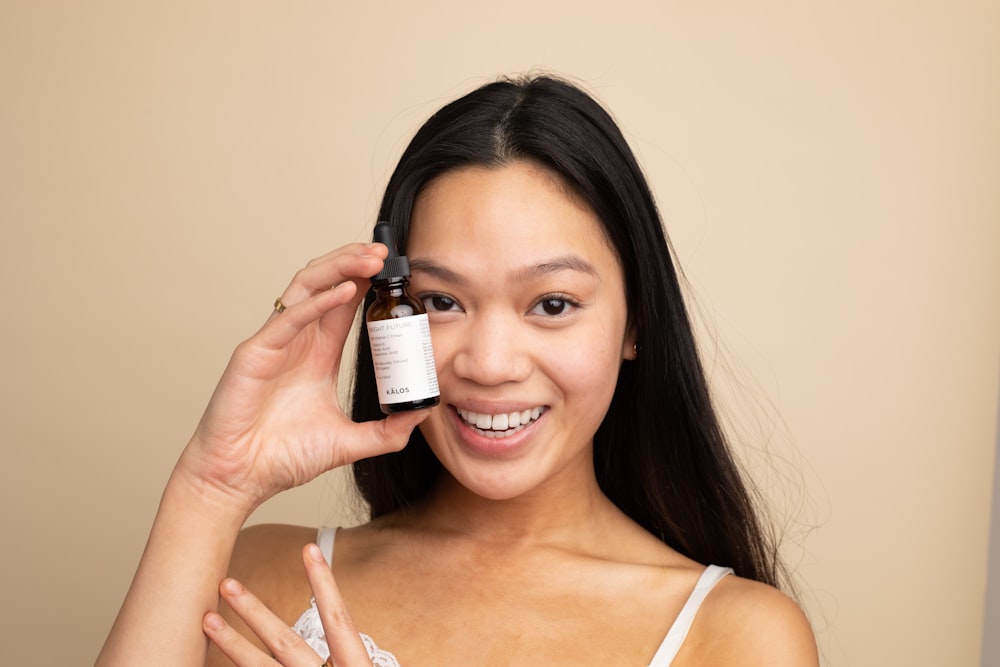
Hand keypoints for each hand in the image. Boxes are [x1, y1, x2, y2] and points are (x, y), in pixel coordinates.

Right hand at [177, 243, 428, 510]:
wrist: (240, 479)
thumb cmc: (282, 458)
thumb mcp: (348, 441)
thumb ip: (386, 431)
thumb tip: (423, 416)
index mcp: (317, 354)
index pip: (344, 302)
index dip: (366, 280)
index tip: (395, 271)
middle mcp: (296, 341)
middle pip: (326, 283)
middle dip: (354, 262)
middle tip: (385, 254)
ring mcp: (274, 343)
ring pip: (305, 288)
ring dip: (338, 268)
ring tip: (368, 259)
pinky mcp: (255, 354)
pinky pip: (289, 318)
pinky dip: (317, 302)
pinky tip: (345, 291)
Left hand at [204, 544, 372, 665]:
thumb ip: (350, 658)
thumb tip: (340, 633)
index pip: (338, 619)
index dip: (324, 582)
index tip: (309, 549)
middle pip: (285, 642)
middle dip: (254, 611)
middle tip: (228, 583)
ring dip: (232, 643)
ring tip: (208, 620)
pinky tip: (211, 660)